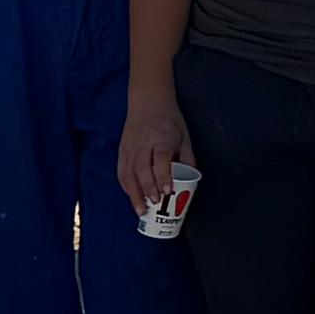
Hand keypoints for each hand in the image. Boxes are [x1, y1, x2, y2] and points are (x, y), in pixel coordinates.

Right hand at [117, 91, 192, 223]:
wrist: (148, 102)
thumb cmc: (169, 121)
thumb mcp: (184, 136)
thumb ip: (187, 158)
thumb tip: (192, 180)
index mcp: (161, 139)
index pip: (160, 159)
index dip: (162, 176)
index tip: (167, 191)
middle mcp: (143, 145)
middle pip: (142, 169)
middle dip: (147, 189)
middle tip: (154, 204)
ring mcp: (130, 149)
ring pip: (129, 174)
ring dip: (134, 193)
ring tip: (141, 210)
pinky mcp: (122, 152)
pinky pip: (122, 172)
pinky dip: (127, 187)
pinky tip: (133, 198)